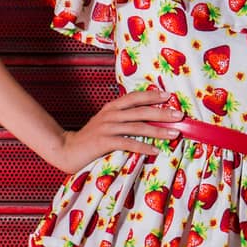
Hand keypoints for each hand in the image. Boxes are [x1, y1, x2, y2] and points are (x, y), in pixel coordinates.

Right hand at [54, 87, 183, 173]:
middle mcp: (110, 115)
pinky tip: (155, 151)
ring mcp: (107, 128)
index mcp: (111, 108)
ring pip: (138, 127)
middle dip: (162, 112)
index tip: (169, 96)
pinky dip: (143, 147)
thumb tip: (146, 121)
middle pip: (141, 111)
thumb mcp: (106, 124)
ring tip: (174, 134)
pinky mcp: (104, 142)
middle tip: (179, 115)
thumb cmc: (90, 139)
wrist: (67, 150)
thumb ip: (122, 120)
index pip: (135, 98)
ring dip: (158, 130)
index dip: (152, 96)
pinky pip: (128, 143)